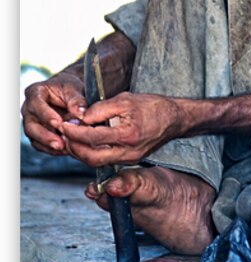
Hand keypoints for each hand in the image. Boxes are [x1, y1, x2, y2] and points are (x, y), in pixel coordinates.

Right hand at [21, 72, 86, 154]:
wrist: (72, 95)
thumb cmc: (71, 89)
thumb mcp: (75, 89)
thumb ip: (77, 100)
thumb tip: (80, 113)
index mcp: (36, 92)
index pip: (36, 104)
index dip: (46, 114)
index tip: (58, 123)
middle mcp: (30, 109)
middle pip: (31, 125)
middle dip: (45, 135)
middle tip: (60, 143)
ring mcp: (32, 123)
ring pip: (34, 137)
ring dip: (48, 144)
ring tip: (63, 148)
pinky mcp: (38, 135)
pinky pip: (41, 145)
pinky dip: (52, 149)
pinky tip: (65, 150)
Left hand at [59, 92, 181, 165]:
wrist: (175, 118)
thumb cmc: (152, 106)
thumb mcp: (125, 100)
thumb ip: (101, 109)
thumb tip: (80, 117)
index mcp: (128, 135)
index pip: (93, 138)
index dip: (74, 132)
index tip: (64, 123)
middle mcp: (128, 152)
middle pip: (91, 158)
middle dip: (73, 147)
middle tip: (64, 133)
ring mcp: (130, 159)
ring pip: (97, 162)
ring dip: (81, 151)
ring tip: (71, 137)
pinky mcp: (130, 160)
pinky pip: (106, 160)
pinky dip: (92, 152)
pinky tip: (86, 141)